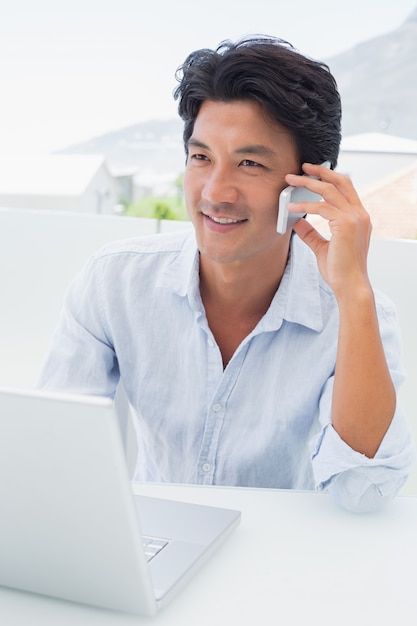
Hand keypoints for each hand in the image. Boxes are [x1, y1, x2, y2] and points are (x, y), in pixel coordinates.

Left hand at [286, 163, 371, 299]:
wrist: (350, 286)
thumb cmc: (339, 270)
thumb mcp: (321, 246)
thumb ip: (311, 232)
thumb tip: (296, 220)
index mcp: (359, 217)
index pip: (345, 188)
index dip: (329, 177)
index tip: (312, 172)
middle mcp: (360, 214)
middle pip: (340, 182)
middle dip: (320, 172)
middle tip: (301, 167)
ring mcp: (355, 218)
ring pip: (329, 191)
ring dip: (307, 184)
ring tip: (290, 181)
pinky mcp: (346, 224)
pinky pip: (321, 207)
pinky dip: (304, 205)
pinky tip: (290, 208)